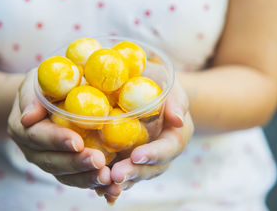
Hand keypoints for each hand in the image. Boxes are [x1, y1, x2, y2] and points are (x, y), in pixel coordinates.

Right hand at [7, 69, 111, 187]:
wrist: (47, 97)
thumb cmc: (45, 84)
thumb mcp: (36, 81)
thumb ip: (31, 95)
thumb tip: (29, 116)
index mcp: (22, 127)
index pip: (37, 136)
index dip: (57, 140)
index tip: (77, 142)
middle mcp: (32, 149)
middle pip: (51, 161)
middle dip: (76, 163)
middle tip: (99, 162)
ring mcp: (47, 161)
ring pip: (64, 175)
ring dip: (86, 178)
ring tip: (107, 178)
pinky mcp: (63, 168)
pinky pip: (76, 179)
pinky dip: (92, 184)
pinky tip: (110, 188)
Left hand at [95, 76, 193, 203]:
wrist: (146, 90)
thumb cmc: (159, 84)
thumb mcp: (170, 87)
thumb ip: (176, 101)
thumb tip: (178, 119)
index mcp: (176, 136)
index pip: (169, 148)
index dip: (154, 154)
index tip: (136, 155)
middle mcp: (161, 153)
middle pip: (151, 168)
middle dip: (134, 173)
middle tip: (117, 175)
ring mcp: (144, 160)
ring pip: (135, 176)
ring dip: (121, 182)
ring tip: (105, 186)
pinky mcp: (127, 161)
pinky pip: (122, 176)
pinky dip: (111, 185)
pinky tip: (98, 190)